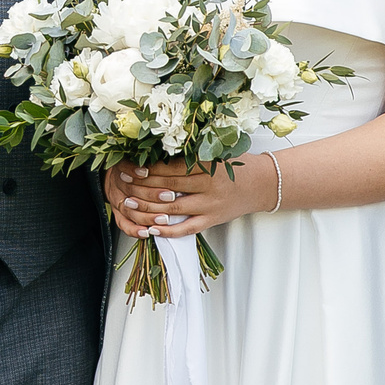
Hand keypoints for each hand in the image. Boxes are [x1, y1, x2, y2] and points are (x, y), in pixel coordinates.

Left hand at [105, 156, 275, 239]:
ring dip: (147, 208)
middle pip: (167, 188)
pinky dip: (168, 231)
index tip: (130, 167)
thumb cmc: (234, 165)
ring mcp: (210, 205)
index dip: (147, 168)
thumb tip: (155, 154)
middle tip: (123, 183)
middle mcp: (208, 186)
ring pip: (172, 209)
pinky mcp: (212, 220)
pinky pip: (186, 229)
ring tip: (129, 204)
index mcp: (206, 165)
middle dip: (141, 186)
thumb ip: (189, 155)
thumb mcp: (214, 153)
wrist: (261, 184)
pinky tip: (151, 229)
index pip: (169, 168)